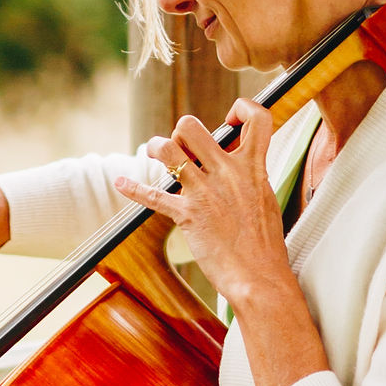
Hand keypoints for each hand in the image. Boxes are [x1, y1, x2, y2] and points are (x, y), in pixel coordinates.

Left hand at [122, 107, 291, 318]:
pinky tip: (120, 183)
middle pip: (192, 126)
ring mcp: (206, 192)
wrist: (260, 277)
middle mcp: (228, 173)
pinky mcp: (187, 215)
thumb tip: (235, 160)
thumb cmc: (264, 244)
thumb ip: (250, 175)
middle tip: (182, 147)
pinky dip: (133, 188)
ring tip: (155, 153)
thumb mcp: (265, 198)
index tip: (231, 119)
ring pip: (167, 150)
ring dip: (156, 147)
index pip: (258, 118)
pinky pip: (153, 196)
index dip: (243, 108)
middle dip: (181, 132)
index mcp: (253, 168)